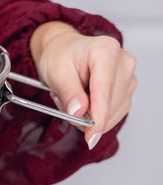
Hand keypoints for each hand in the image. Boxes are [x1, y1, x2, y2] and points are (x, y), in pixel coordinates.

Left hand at [30, 21, 136, 149]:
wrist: (63, 50)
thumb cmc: (59, 55)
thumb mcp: (55, 72)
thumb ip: (68, 92)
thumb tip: (79, 112)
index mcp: (105, 50)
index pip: (104, 90)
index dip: (98, 116)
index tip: (91, 134)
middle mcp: (123, 62)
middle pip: (110, 103)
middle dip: (86, 113)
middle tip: (64, 103)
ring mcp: (128, 77)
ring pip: (114, 111)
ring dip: (91, 114)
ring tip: (72, 97)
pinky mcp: (128, 90)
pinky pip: (115, 112)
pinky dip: (97, 114)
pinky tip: (84, 101)